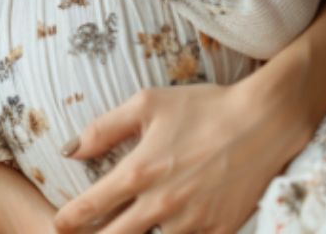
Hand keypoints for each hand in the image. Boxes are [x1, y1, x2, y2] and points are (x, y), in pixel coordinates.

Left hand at [54, 51, 320, 233]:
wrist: (265, 121)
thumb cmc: (204, 107)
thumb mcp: (148, 103)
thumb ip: (103, 128)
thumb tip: (69, 151)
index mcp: (139, 172)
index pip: (90, 208)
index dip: (69, 220)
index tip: (60, 222)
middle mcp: (161, 204)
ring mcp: (192, 222)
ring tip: (131, 230)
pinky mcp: (219, 231)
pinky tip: (167, 230)